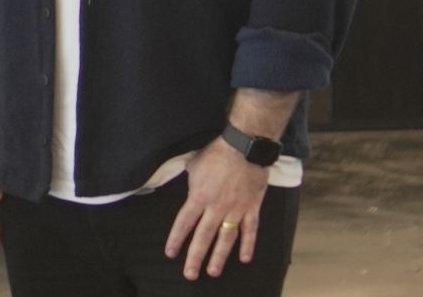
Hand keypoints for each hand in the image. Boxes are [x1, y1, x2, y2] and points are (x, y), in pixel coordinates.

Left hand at [165, 139, 270, 280]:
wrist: (244, 148)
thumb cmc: (216, 153)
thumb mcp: (194, 164)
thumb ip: (190, 180)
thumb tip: (187, 186)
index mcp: (198, 197)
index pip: (184, 223)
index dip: (176, 239)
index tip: (171, 254)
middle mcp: (216, 207)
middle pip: (204, 236)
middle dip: (196, 257)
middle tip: (190, 274)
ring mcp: (235, 209)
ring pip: (226, 238)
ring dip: (219, 256)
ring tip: (213, 272)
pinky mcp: (252, 208)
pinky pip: (250, 230)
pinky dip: (248, 245)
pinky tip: (244, 258)